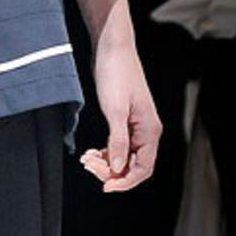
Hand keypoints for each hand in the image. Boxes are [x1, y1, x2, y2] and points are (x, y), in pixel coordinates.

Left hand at [78, 37, 161, 191]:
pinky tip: (90, 152)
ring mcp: (136, 126)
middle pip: (133, 165)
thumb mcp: (114, 110)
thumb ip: (117, 141)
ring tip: (85, 158)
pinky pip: (118, 146)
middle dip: (110, 171)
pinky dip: (104, 152)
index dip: (125, 181)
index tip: (105, 187)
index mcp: (150, 130)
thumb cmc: (116, 75)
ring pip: (123, 157)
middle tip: (87, 165)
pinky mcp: (125, 120)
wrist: (112, 48)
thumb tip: (116, 168)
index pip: (143, 168)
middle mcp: (147, 130)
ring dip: (105, 162)